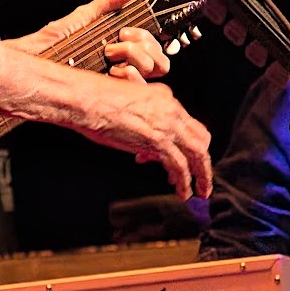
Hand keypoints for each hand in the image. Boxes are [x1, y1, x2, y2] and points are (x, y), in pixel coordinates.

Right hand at [0, 40, 212, 199]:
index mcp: (163, 98)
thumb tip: (143, 147)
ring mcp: (166, 125)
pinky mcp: (158, 141)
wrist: (86, 99)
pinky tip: (182, 192)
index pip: (187, 124)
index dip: (185, 144)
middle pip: (201, 138)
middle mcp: (170, 109)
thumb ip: (140, 123)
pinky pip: (180, 165)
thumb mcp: (126, 107)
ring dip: (200, 175)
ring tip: (198, 192)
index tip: (180, 160)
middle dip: (203, 161)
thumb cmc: (95, 101)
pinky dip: (184, 181)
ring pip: (197, 153)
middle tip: (202, 178)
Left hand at [4, 0, 169, 81]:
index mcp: (119, 52)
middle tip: (116, 45)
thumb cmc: (49, 46)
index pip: (153, 48)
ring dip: (134, 60)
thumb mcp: (81, 20)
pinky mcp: (109, 97)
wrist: (29, 67)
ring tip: (109, 58)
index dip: (147, 38)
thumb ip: (108, 2)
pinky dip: (128, 77)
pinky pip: (137, 90)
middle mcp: (121, 69)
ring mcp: (116, 85)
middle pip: (159, 62)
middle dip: (142, 48)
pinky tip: (109, 72)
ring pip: (151, 74)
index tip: (125, 32)